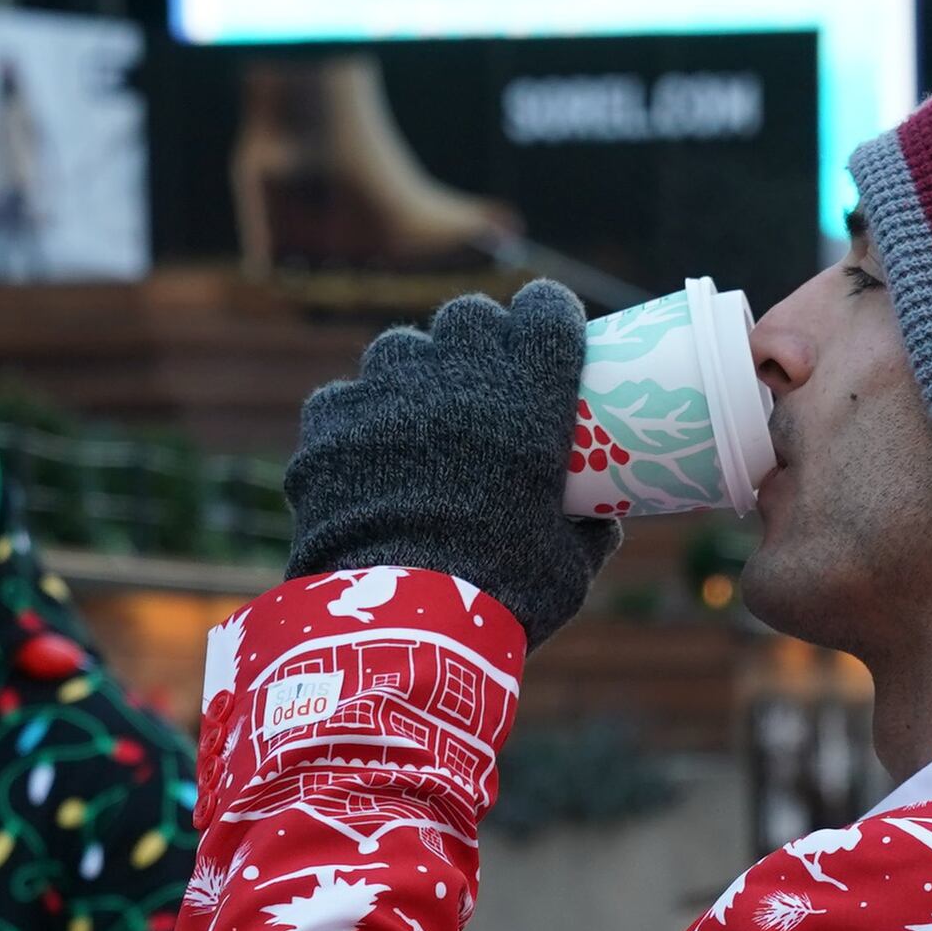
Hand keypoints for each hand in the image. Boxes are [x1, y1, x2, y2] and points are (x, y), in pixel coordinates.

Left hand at [285, 278, 620, 650]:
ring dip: (412, 377)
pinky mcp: (329, 424)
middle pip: (469, 317)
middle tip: (481, 389)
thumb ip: (587, 530)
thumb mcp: (568, 565)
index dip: (549, 319)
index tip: (550, 343)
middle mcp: (457, 370)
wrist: (404, 623)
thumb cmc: (505, 594)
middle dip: (477, 342)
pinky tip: (360, 464)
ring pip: (399, 351)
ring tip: (414, 428)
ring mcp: (387, 390)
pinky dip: (353, 426)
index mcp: (530, 389)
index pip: (547, 306)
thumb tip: (602, 521)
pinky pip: (343, 403)